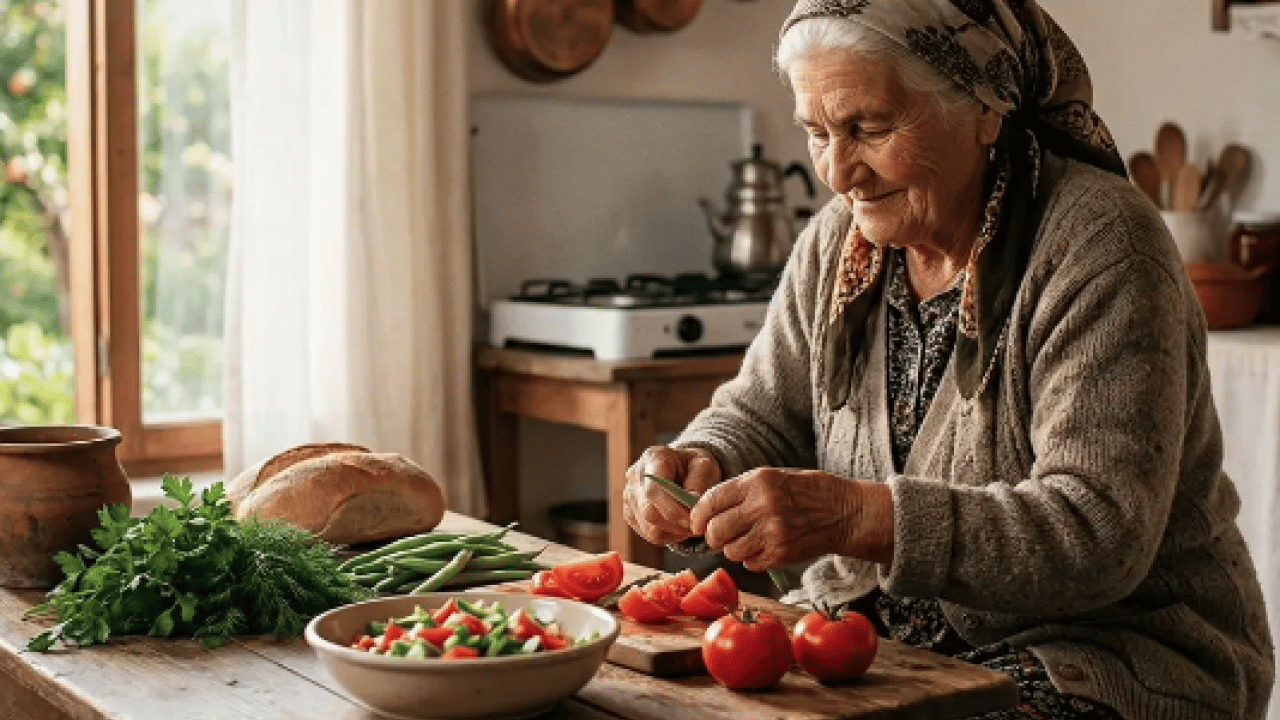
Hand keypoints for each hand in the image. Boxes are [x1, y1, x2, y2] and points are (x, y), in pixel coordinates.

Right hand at [622, 445, 722, 545]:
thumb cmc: (695, 467)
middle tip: (696, 525)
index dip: (672, 509)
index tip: (693, 519)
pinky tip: (680, 525)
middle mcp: (635, 476)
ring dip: (674, 531)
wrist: (684, 470)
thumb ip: (700, 483)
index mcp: (653, 458)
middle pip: (648, 511)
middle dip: (675, 523)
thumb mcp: (705, 466)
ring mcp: (629, 496)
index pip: (653, 489)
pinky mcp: (631, 514)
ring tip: (690, 524)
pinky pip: (649, 534)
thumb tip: (691, 504)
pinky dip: (669, 535)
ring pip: (649, 527)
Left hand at [688, 468, 893, 570]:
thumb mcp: (772, 478)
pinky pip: (749, 564)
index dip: (697, 515)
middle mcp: (763, 507)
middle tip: (719, 534)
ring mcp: (773, 533)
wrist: (843, 512)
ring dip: (733, 548)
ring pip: (730, 551)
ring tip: (748, 538)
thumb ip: (739, 492)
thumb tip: (703, 510)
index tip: (696, 522)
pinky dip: (752, 558)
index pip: (710, 501)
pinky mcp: (781, 555)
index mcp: (757, 482)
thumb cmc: (804, 492)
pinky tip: (766, 546)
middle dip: (712, 535)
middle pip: (715, 532)